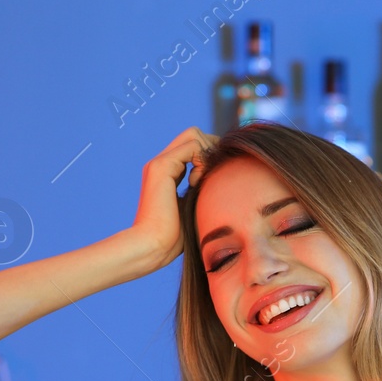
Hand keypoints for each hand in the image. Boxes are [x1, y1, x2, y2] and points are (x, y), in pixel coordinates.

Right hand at [126, 127, 217, 271]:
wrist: (153, 246)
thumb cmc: (176, 237)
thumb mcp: (196, 207)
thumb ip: (205, 190)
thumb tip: (228, 182)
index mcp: (169, 173)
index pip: (195, 145)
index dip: (212, 154)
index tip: (220, 176)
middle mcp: (162, 163)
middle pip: (195, 134)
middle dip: (213, 148)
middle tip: (216, 174)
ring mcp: (159, 162)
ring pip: (194, 135)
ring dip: (208, 155)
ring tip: (204, 181)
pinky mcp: (161, 166)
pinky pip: (192, 145)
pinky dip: (203, 160)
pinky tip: (198, 183)